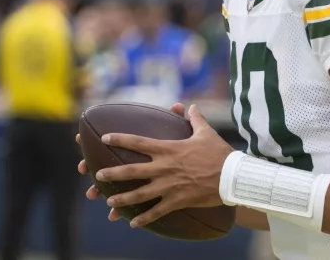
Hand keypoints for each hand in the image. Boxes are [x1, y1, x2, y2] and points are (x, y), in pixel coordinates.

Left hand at [75, 102, 233, 227]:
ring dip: (123, 198)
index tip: (105, 137)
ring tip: (109, 201)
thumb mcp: (206, 132)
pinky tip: (133, 223)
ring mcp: (170, 185)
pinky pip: (157, 211)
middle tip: (97, 175)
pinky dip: (144, 218)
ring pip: (140, 194)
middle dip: (113, 173)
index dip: (120, 139)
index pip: (139, 143)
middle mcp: (165, 167)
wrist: (232, 176)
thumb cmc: (219, 153)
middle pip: (133, 170)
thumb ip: (195, 119)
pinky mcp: (177, 200)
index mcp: (169, 149)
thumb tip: (191, 106)